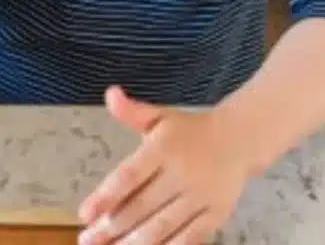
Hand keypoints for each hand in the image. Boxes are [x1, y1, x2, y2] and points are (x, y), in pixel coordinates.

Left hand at [77, 87, 252, 244]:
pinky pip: (190, 237)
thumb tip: (111, 94)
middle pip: (142, 206)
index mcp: (164, 148)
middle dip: (112, 227)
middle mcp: (182, 173)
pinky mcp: (216, 214)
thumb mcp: (161, 116)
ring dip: (134, 243)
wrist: (240, 139)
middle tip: (87, 241)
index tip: (84, 214)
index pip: (129, 176)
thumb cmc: (190, 131)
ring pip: (163, 226)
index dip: (106, 196)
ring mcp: (201, 196)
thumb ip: (133, 112)